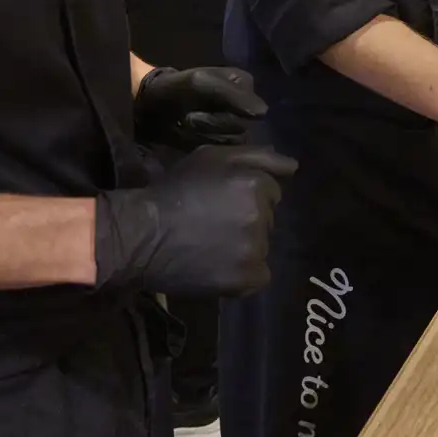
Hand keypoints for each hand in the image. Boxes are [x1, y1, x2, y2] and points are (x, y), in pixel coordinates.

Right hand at [94, 145, 296, 295]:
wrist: (142, 235)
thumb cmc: (175, 191)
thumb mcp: (211, 158)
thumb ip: (257, 157)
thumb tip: (295, 167)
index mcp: (256, 184)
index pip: (271, 191)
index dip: (244, 195)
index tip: (219, 200)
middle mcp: (261, 216)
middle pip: (267, 219)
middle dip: (247, 219)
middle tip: (212, 223)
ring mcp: (255, 250)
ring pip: (262, 246)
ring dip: (244, 246)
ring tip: (210, 246)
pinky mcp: (245, 279)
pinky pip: (259, 276)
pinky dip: (243, 273)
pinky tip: (218, 266)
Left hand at [135, 66, 267, 148]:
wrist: (147, 105)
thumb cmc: (173, 89)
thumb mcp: (200, 84)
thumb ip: (231, 95)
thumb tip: (263, 113)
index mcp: (244, 84)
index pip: (252, 110)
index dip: (226, 113)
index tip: (199, 107)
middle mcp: (243, 105)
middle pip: (242, 128)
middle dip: (212, 125)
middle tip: (188, 118)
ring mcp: (232, 126)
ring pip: (234, 142)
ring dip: (206, 136)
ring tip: (186, 126)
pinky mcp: (220, 142)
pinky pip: (224, 153)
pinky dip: (204, 146)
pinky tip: (189, 138)